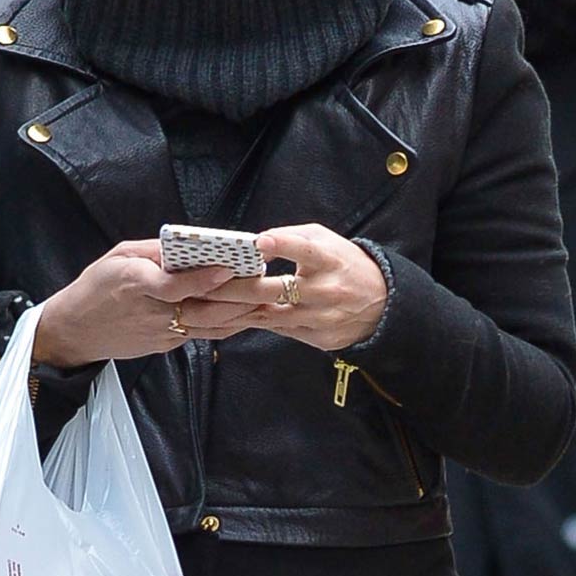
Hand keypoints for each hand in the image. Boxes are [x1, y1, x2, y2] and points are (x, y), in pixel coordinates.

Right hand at [33, 240, 245, 365]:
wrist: (76, 331)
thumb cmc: (95, 286)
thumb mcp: (117, 257)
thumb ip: (153, 252)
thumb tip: (188, 245)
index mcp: (135, 285)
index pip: (175, 286)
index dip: (204, 279)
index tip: (229, 268)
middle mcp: (152, 313)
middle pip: (203, 309)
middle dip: (237, 297)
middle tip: (266, 282)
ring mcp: (161, 334)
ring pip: (209, 326)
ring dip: (240, 314)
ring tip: (266, 298)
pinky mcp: (166, 346)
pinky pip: (203, 335)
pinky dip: (227, 325)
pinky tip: (247, 314)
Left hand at [173, 223, 387, 353]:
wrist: (381, 305)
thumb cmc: (345, 264)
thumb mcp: (325, 240)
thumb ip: (291, 238)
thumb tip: (252, 245)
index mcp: (328, 260)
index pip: (302, 250)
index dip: (282, 245)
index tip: (259, 242)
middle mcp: (322, 291)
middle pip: (268, 291)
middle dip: (229, 289)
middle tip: (196, 286)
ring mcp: (316, 318)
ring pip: (264, 316)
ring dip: (228, 313)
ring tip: (194, 310)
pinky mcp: (313, 337)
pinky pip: (272, 329)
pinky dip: (246, 324)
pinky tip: (218, 324)